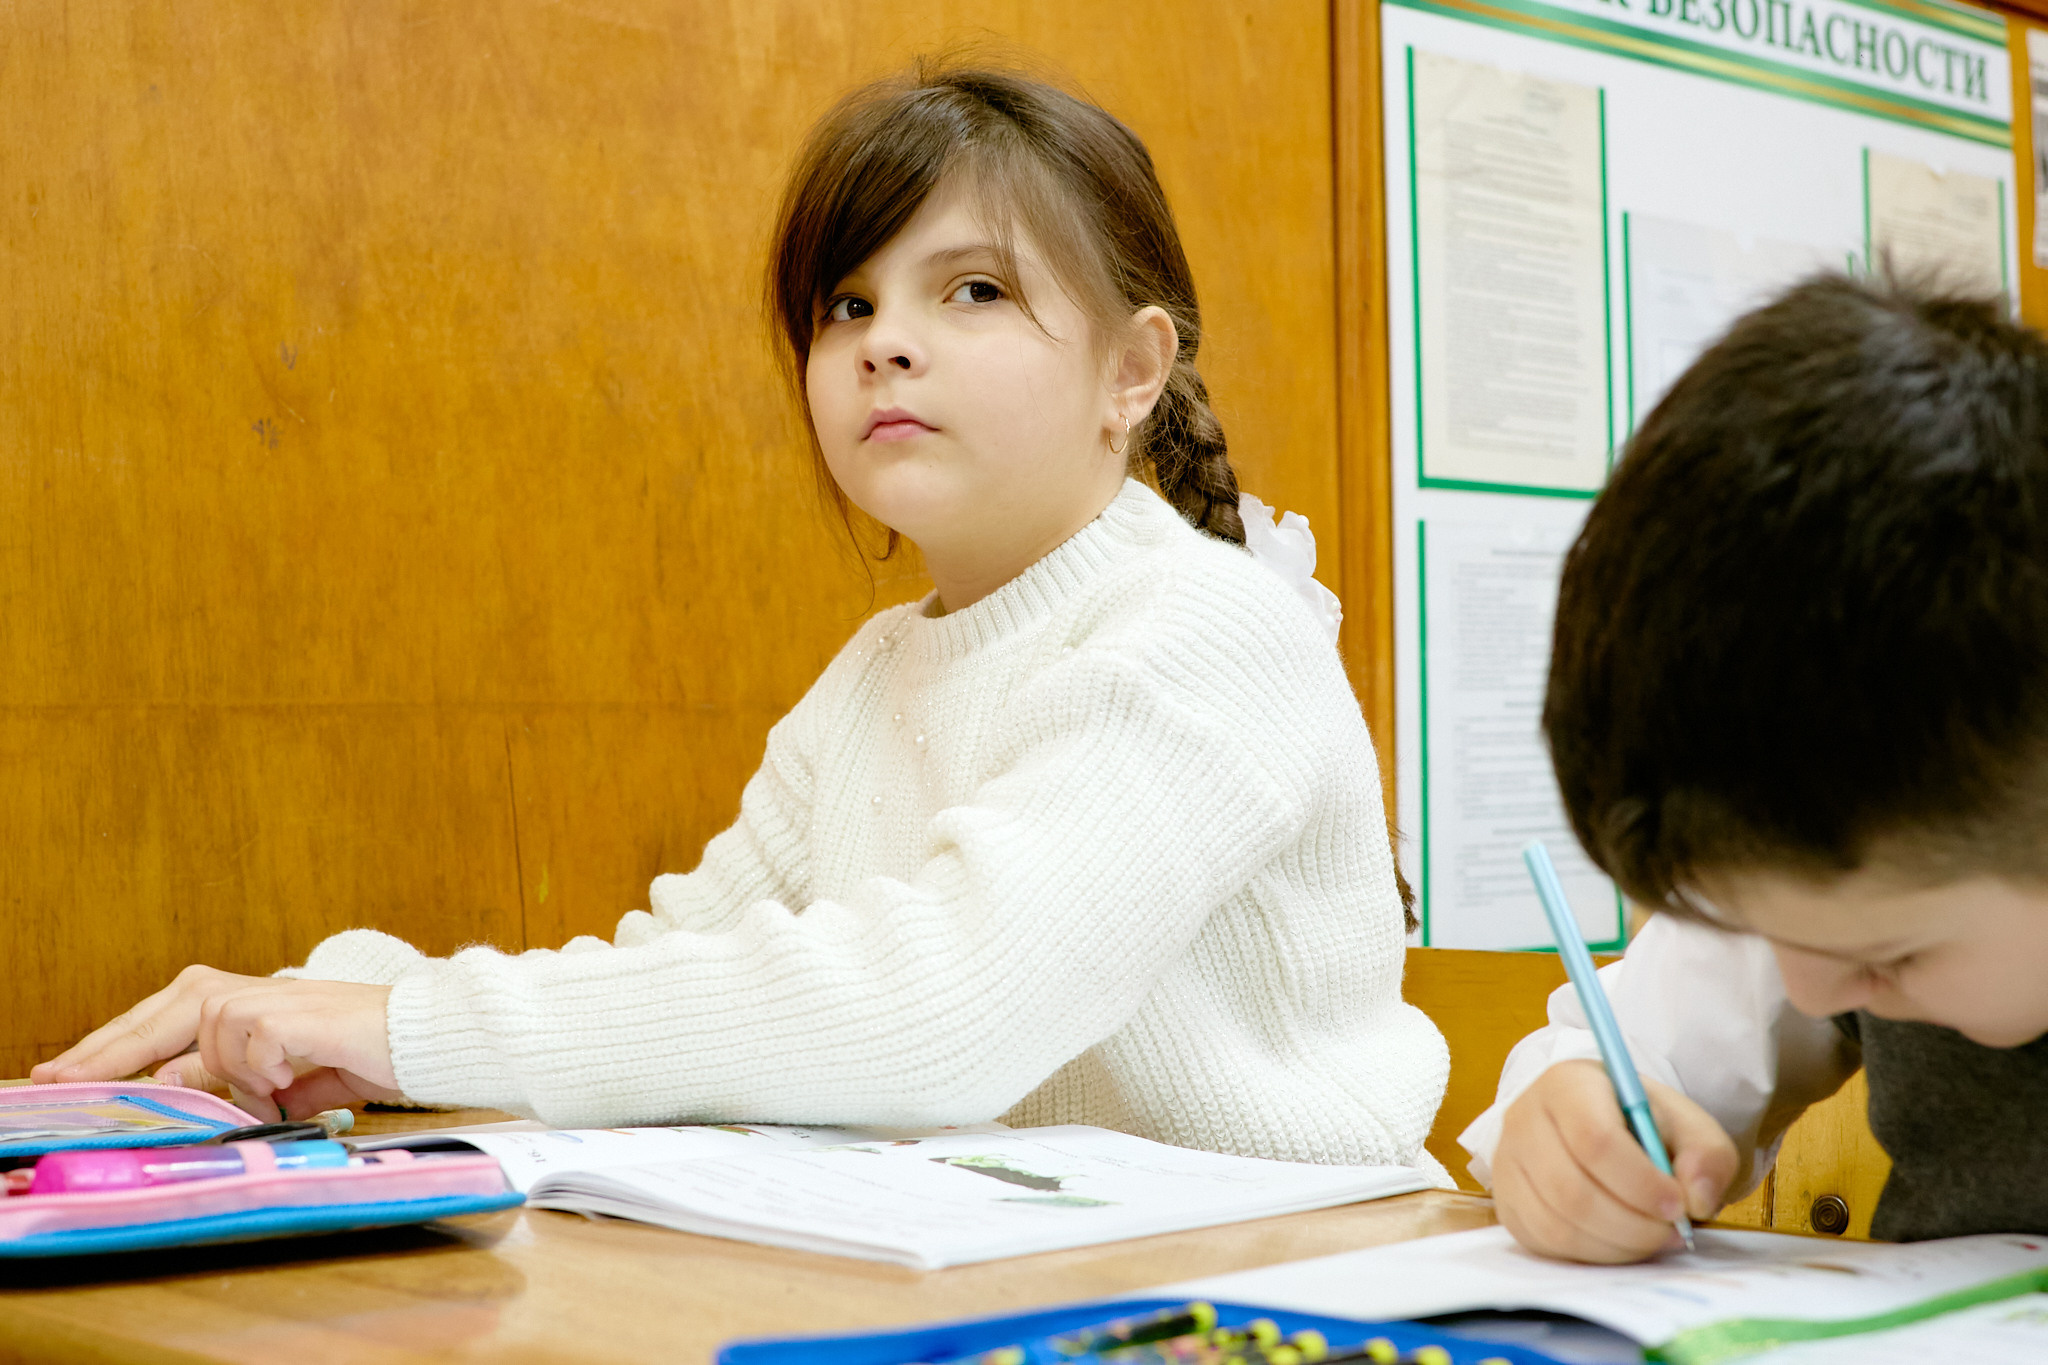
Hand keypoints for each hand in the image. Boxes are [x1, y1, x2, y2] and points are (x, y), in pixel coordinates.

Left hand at [31, 967, 403, 1117]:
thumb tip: (172, 1082)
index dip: (111, 1044)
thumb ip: (233, 1079)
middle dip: (110, 1046)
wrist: (424, 1038)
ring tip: (282, 1088)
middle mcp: (253, 990)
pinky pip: (248, 1041)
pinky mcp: (294, 1010)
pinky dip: (263, 1067)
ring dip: (234, 1072)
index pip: (163, 1017)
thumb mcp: (286, 1079)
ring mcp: (272, 996)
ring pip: (210, 1032)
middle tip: (60, 1077)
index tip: (62, 1071)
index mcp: (248, 1002)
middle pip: (166, 1009)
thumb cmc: (365, 1055)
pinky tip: (292, 1076)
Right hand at [1490, 1059, 1738, 1262]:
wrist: (1599, 1126)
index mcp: (1567, 1084)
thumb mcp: (1687, 1124)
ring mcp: (1507, 1162)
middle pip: (1571, 1189)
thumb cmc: (1641, 1123)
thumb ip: (1707, 1155)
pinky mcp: (1505, 1201)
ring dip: (1615, 1245)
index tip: (1678, 1206)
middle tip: (1672, 1233)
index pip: (1593, 1139)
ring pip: (1556, 1223)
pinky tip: (1620, 1243)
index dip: (1639, 1182)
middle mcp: (1524, 1118)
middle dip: (1632, 1225)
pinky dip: (1591, 1254)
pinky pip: (1543, 1243)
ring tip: (1652, 1238)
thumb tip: (1696, 1199)